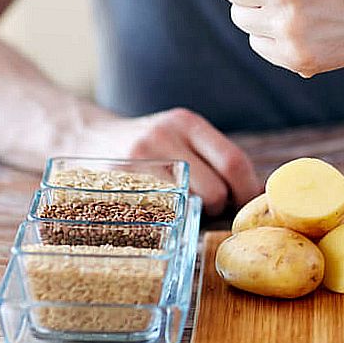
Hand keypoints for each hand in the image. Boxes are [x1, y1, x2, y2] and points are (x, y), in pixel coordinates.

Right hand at [80, 108, 261, 215]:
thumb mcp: (179, 134)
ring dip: (195, 215)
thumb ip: (212, 155)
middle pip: (216, 189)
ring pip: (190, 205)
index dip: (247, 190)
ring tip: (184, 207)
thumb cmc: (147, 145)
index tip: (246, 203)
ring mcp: (139, 161)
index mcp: (186, 123)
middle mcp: (164, 136)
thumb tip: (255, 191)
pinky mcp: (120, 183)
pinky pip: (160, 214)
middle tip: (211, 207)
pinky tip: (164, 212)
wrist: (88, 138)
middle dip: (220, 207)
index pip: (234, 162)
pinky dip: (170, 219)